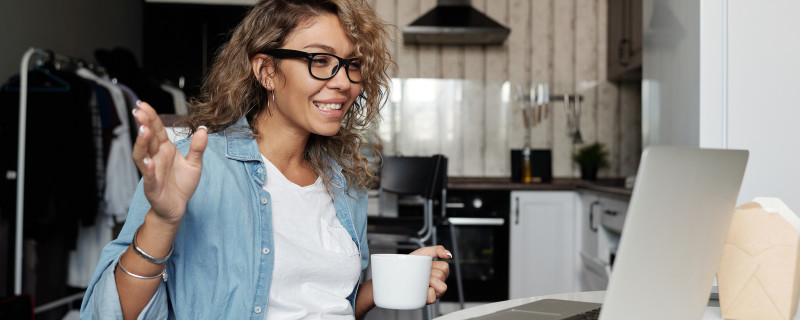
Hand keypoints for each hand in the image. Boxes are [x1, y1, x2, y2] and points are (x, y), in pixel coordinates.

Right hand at [131, 101, 207, 225]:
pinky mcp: (152, 186)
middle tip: (140, 111)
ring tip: (143, 130)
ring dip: (142, 143)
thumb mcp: (195, 164)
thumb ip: (198, 148)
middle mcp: (155, 157)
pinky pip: (148, 176)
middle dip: (143, 124)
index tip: (143, 104)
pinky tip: (147, 160)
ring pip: (142, 155)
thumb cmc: (182, 184)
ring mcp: (152, 171)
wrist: (178, 207)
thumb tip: (203, 129)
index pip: (156, 130)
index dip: (151, 117)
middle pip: (147, 138)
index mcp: (164, 149)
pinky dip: (147, 168)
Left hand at [410, 245, 451, 303]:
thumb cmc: (410, 264)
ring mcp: (434, 292)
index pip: (444, 267)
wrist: (397, 272)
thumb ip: (437, 250)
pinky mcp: (427, 300)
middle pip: (442, 276)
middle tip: (422, 274)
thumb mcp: (423, 253)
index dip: (434, 266)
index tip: (426, 266)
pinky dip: (428, 293)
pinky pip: (433, 298)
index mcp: (439, 272)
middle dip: (430, 273)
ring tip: (421, 281)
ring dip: (430, 282)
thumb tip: (449, 254)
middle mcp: (438, 283)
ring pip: (441, 288)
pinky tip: (421, 289)